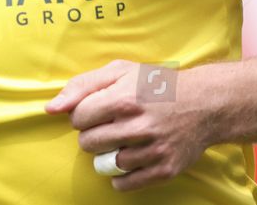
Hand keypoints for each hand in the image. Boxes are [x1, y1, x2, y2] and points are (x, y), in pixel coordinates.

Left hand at [44, 59, 214, 191]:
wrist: (204, 104)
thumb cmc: (155, 85)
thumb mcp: (119, 72)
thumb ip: (81, 86)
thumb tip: (51, 108)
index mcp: (125, 98)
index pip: (78, 118)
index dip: (82, 115)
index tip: (95, 111)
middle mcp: (140, 126)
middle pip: (89, 143)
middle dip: (92, 135)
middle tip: (108, 126)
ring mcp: (154, 150)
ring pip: (106, 164)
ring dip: (106, 154)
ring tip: (120, 141)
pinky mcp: (165, 169)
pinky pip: (125, 184)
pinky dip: (119, 176)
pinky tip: (127, 159)